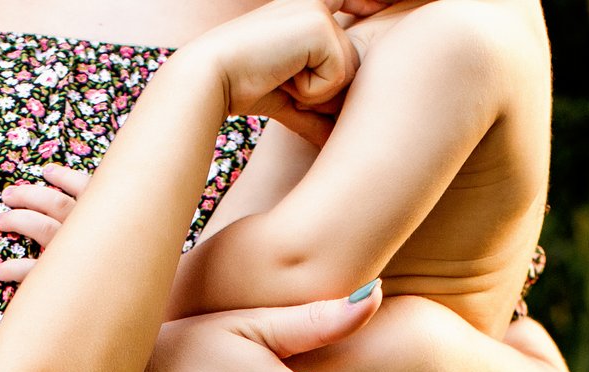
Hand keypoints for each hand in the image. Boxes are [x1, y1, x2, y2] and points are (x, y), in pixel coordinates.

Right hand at [183, 0, 360, 141]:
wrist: (211, 76)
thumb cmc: (242, 87)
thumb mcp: (287, 99)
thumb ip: (315, 113)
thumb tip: (336, 142)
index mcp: (305, 10)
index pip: (348, 1)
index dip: (368, 5)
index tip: (378, 7)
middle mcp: (315, 3)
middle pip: (353, 62)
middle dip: (327, 90)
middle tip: (285, 83)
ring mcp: (317, 11)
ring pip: (348, 70)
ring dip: (317, 91)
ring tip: (281, 77)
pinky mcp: (318, 26)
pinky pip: (337, 75)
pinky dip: (312, 89)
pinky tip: (283, 75)